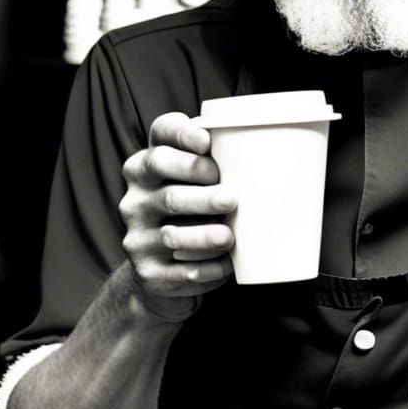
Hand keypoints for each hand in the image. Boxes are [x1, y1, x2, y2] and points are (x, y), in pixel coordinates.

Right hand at [119, 112, 235, 321]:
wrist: (162, 271)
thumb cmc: (192, 211)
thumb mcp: (195, 181)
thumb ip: (217, 160)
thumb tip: (271, 146)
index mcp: (146, 166)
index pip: (158, 137)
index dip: (181, 136)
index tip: (207, 143)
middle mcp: (136, 199)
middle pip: (168, 192)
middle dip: (201, 195)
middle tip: (231, 198)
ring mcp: (138, 237)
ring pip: (172, 235)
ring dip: (203, 235)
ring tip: (228, 236)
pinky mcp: (149, 272)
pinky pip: (180, 272)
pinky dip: (207, 268)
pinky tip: (226, 264)